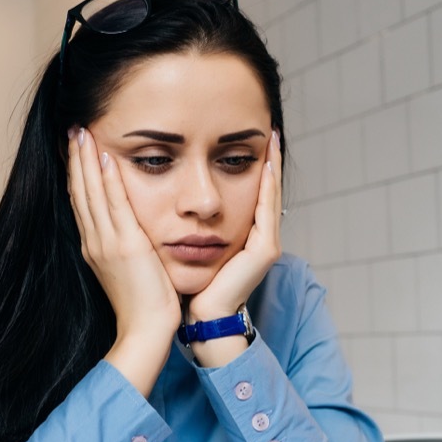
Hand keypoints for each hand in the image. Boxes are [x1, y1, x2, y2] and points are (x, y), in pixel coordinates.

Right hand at [67, 127, 179, 394]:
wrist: (145, 331)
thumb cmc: (144, 307)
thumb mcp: (128, 272)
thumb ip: (125, 250)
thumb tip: (128, 235)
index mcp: (94, 248)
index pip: (82, 203)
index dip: (77, 174)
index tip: (76, 149)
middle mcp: (94, 242)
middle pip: (80, 192)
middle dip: (76, 160)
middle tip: (73, 130)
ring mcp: (106, 243)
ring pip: (91, 193)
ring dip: (86, 160)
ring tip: (83, 133)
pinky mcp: (125, 246)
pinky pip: (114, 205)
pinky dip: (106, 180)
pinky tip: (104, 157)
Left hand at [187, 131, 282, 364]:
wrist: (200, 315)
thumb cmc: (189, 284)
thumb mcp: (189, 244)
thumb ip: (188, 222)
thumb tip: (167, 199)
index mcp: (239, 234)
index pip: (248, 191)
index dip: (249, 164)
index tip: (249, 136)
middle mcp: (258, 236)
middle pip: (264, 189)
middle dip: (268, 158)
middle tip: (271, 126)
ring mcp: (266, 243)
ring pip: (270, 194)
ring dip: (273, 164)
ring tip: (274, 136)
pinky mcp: (265, 250)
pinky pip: (268, 210)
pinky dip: (270, 186)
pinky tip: (268, 163)